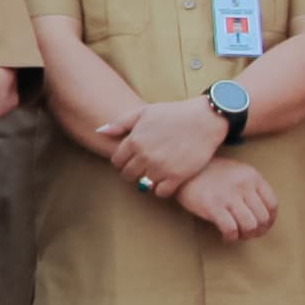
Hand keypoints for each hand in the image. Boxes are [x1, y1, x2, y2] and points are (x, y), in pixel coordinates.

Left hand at [106, 95, 228, 192]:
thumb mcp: (144, 112)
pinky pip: (161, 192)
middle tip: (143, 167)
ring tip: (155, 172)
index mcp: (134, 140)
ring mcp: (161, 167)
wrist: (204, 119)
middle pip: (128, 175)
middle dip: (132, 172)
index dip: (122, 161)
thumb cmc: (173, 114)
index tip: (131, 159)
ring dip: (147, 180)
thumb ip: (120, 123)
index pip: (117, 161)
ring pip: (143, 185)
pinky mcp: (177, 176)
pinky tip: (166, 179)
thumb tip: (99, 131)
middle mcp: (145, 155)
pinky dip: (161, 189)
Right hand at [175, 157, 278, 243]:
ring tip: (238, 234)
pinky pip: (230, 229)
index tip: (263, 227)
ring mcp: (228, 195)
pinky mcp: (212, 205)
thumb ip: (252, 188)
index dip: (270, 221)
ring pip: (249, 226)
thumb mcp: (237, 172)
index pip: (272, 204)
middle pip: (262, 218)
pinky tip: (225, 236)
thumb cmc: (211, 174)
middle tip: (248, 234)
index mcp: (251, 176)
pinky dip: (231, 237)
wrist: (184, 171)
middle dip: (258, 231)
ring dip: (245, 236)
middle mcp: (242, 184)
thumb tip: (264, 216)